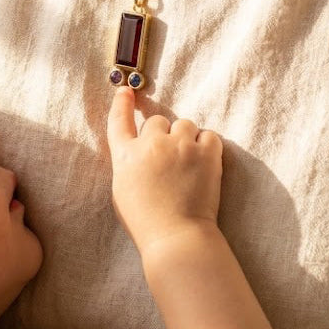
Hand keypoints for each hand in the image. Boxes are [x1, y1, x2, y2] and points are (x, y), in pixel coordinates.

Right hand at [106, 87, 222, 253]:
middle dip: (164, 134)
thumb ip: (129, 163)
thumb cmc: (146, 221)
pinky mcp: (205, 153)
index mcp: (125, 155)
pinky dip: (207, 145)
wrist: (175, 237)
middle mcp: (150, 144)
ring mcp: (179, 146)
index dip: (122, 103)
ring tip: (189, 161)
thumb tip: (141, 149)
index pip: (119, 120)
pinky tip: (204, 162)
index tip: (126, 91)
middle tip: (170, 158)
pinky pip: (209, 135)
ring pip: (185, 124)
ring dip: (187, 137)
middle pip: (158, 121)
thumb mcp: (122, 189)